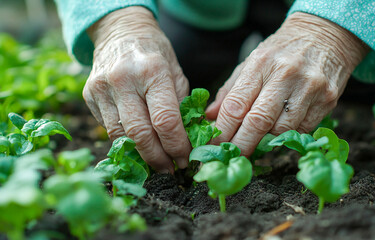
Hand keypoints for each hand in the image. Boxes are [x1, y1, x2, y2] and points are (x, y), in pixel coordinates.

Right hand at [85, 7, 190, 172]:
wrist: (121, 32)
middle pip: (140, 134)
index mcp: (152, 71)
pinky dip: (126, 141)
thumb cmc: (155, 54)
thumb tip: (186, 142)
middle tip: (171, 170)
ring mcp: (102, 87)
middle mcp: (124, 79)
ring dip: (140, 155)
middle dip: (158, 158)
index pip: (165, 120)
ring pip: (120, 136)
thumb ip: (181, 106)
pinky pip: (108, 128)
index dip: (177, 146)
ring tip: (156, 162)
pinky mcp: (89, 95)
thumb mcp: (176, 73)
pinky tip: (139, 145)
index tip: (186, 159)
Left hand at [206, 12, 368, 155]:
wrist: (325, 36)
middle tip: (233, 156)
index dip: (223, 129)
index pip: (236, 104)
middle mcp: (286, 74)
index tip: (215, 144)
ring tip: (259, 137)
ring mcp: (310, 87)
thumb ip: (230, 90)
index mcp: (261, 62)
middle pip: (258, 121)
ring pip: (281, 130)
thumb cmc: (281, 51)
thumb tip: (210, 117)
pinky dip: (288, 134)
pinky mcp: (328, 99)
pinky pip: (302, 129)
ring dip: (266, 139)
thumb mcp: (251, 62)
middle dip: (241, 144)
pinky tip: (283, 126)